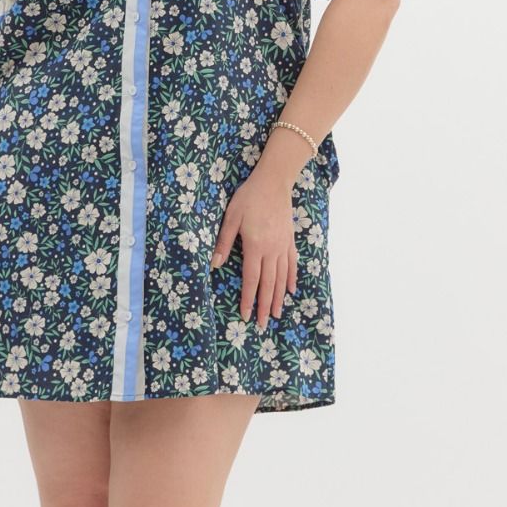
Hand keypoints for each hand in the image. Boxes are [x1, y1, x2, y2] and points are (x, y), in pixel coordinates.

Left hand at [210, 172, 297, 329]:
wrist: (274, 182)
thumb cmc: (249, 198)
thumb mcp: (231, 218)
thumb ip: (224, 243)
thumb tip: (215, 265)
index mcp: (255, 247)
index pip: (251, 280)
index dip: (248, 299)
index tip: (245, 315)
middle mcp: (272, 251)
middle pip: (268, 284)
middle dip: (263, 305)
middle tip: (261, 324)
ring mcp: (283, 246)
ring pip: (281, 278)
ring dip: (278, 298)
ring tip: (275, 314)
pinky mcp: (290, 240)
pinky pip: (292, 264)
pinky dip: (291, 279)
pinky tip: (290, 290)